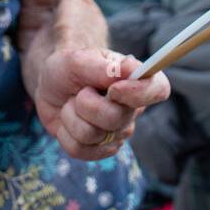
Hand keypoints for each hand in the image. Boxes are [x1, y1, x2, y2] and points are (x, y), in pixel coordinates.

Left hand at [31, 44, 170, 161]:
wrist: (51, 87)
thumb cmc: (69, 69)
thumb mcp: (78, 59)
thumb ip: (105, 67)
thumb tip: (132, 68)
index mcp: (135, 80)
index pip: (159, 89)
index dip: (140, 93)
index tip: (113, 89)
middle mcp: (132, 109)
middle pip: (117, 117)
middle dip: (86, 103)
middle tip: (79, 91)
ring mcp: (117, 132)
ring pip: (93, 135)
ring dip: (71, 116)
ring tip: (71, 104)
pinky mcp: (99, 150)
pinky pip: (80, 150)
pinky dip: (65, 134)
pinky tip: (68, 121)